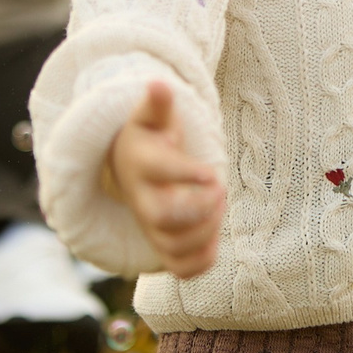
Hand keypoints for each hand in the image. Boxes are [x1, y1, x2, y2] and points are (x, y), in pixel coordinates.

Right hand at [105, 81, 224, 277]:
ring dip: (204, 232)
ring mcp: (150, 226)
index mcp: (143, 163)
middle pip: (160, 217)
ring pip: (171, 245)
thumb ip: (158, 103)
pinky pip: (179, 268)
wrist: (131, 166)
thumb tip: (159, 84)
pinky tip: (214, 240)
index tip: (213, 175)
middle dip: (197, 208)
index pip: (160, 172)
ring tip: (220, 206)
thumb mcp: (151, 116)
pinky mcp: (162, 246)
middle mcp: (142, 199)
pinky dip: (200, 261)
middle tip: (221, 189)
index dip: (186, 175)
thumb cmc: (150, 137)